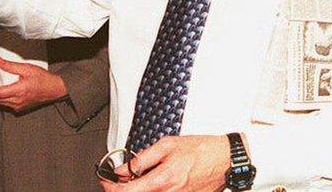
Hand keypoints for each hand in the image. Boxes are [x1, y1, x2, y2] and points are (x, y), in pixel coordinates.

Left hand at [0, 57, 67, 112]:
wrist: (55, 89)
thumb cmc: (44, 80)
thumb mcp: (27, 69)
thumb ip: (11, 66)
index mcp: (18, 91)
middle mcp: (17, 101)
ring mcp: (19, 106)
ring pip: (0, 102)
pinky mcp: (21, 107)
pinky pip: (6, 104)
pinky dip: (0, 98)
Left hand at [102, 135, 230, 191]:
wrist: (224, 159)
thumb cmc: (200, 150)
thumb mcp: (167, 145)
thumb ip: (142, 158)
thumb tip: (123, 168)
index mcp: (163, 180)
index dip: (111, 186)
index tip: (106, 180)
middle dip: (124, 188)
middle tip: (122, 177)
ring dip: (139, 189)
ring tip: (141, 176)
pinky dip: (153, 190)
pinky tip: (155, 181)